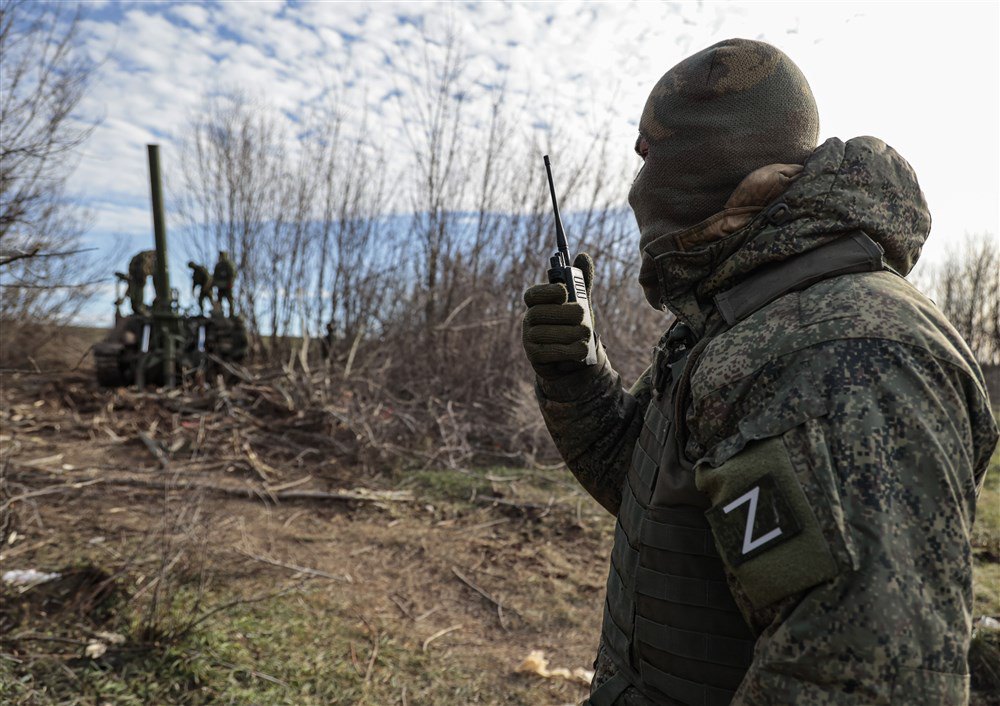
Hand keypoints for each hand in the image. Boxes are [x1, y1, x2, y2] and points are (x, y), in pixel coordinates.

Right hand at [521, 252, 597, 378]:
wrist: (576, 359)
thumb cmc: (575, 327)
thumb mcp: (581, 304)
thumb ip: (582, 284)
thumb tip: (584, 256)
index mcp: (537, 304)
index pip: (533, 295)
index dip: (547, 292)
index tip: (564, 291)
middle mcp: (529, 320)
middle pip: (539, 313)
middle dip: (563, 313)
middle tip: (583, 315)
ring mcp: (529, 340)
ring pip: (544, 333)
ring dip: (569, 333)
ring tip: (586, 334)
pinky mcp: (535, 358)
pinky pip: (547, 352)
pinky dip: (567, 350)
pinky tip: (581, 349)